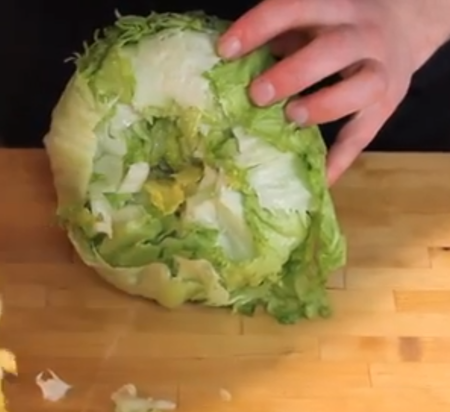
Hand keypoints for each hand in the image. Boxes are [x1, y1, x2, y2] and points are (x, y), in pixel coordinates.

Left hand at [218, 0, 449, 182]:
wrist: (404, 26)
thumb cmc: (336, 26)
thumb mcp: (311, 19)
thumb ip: (276, 37)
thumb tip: (224, 67)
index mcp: (335, 7)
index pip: (295, 9)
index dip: (258, 28)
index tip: (224, 51)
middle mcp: (363, 35)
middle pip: (334, 50)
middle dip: (293, 73)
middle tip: (257, 95)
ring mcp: (380, 71)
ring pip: (362, 87)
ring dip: (325, 105)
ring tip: (292, 117)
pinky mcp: (387, 107)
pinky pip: (364, 134)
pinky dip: (340, 159)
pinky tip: (318, 178)